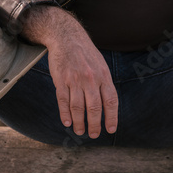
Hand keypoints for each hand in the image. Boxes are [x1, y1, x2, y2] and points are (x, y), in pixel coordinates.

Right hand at [21, 5, 117, 137]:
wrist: (66, 37)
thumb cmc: (85, 53)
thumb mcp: (101, 65)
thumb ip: (104, 83)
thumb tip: (108, 105)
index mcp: (103, 75)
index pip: (110, 101)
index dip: (111, 117)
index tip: (110, 129)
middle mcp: (90, 79)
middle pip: (94, 108)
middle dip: (94, 125)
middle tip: (93, 135)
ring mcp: (75, 79)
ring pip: (77, 107)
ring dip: (79, 122)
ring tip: (80, 131)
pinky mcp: (61, 80)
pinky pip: (63, 101)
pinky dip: (65, 114)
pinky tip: (67, 122)